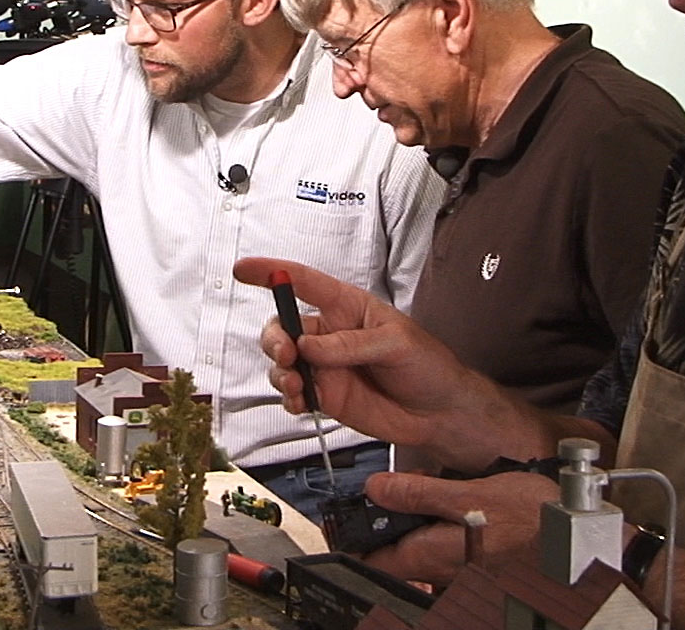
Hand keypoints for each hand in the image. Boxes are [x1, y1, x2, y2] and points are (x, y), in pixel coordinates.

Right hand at [233, 257, 534, 470]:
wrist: (440, 413)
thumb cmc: (428, 366)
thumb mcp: (396, 343)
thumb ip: (349, 344)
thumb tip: (308, 347)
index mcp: (348, 308)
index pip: (304, 282)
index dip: (272, 273)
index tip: (244, 270)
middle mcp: (330, 335)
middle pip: (282, 326)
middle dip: (273, 338)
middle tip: (286, 355)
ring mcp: (325, 367)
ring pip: (281, 362)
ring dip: (280, 372)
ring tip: (298, 386)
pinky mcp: (325, 396)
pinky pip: (292, 393)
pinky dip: (288, 398)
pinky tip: (302, 402)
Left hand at [360, 470, 557, 585]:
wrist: (576, 537)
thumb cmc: (532, 519)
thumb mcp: (469, 493)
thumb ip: (419, 493)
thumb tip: (376, 490)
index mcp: (431, 555)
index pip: (374, 561)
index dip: (354, 543)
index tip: (343, 524)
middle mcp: (443, 572)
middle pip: (398, 556)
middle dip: (391, 528)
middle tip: (392, 496)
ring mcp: (463, 572)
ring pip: (424, 551)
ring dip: (419, 526)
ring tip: (431, 494)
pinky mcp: (481, 566)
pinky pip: (449, 550)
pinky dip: (444, 529)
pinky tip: (460, 508)